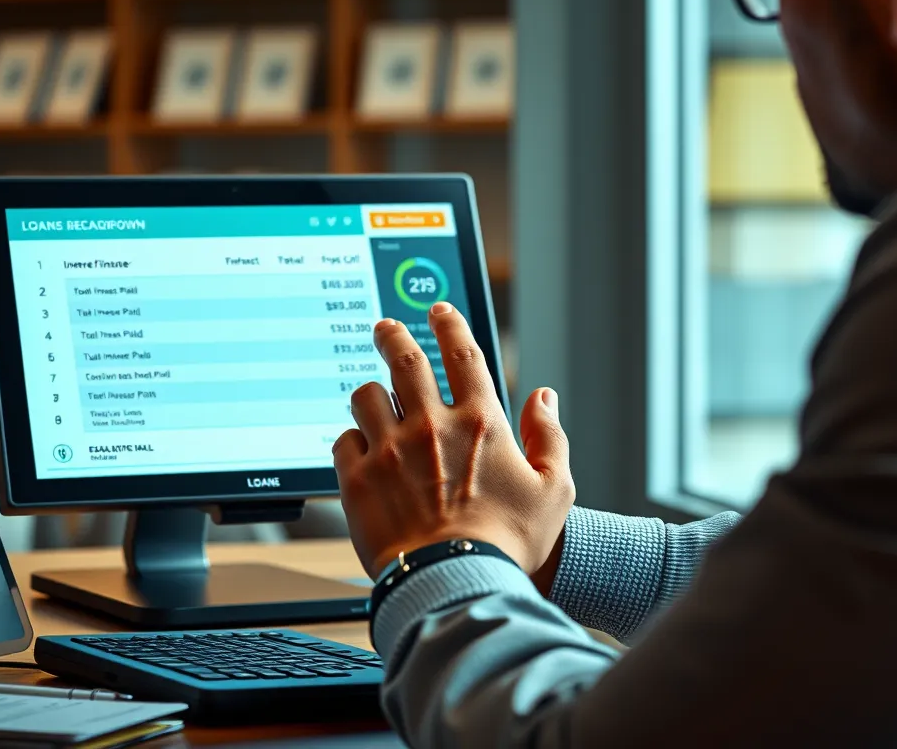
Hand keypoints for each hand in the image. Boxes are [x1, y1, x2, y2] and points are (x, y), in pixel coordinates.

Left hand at [332, 303, 574, 579]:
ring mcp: (389, 450)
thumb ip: (551, 436)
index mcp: (479, 422)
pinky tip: (359, 450)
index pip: (462, 354)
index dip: (450, 325)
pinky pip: (343, 441)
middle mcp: (431, 426)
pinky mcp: (358, 479)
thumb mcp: (553, 490)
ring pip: (366, 395)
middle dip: (393, 335)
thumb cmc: (506, 543)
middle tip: (386, 327)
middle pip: (404, 360)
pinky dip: (351, 441)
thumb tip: (545, 397)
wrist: (454, 586)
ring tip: (372, 398)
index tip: (439, 310)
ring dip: (370, 392)